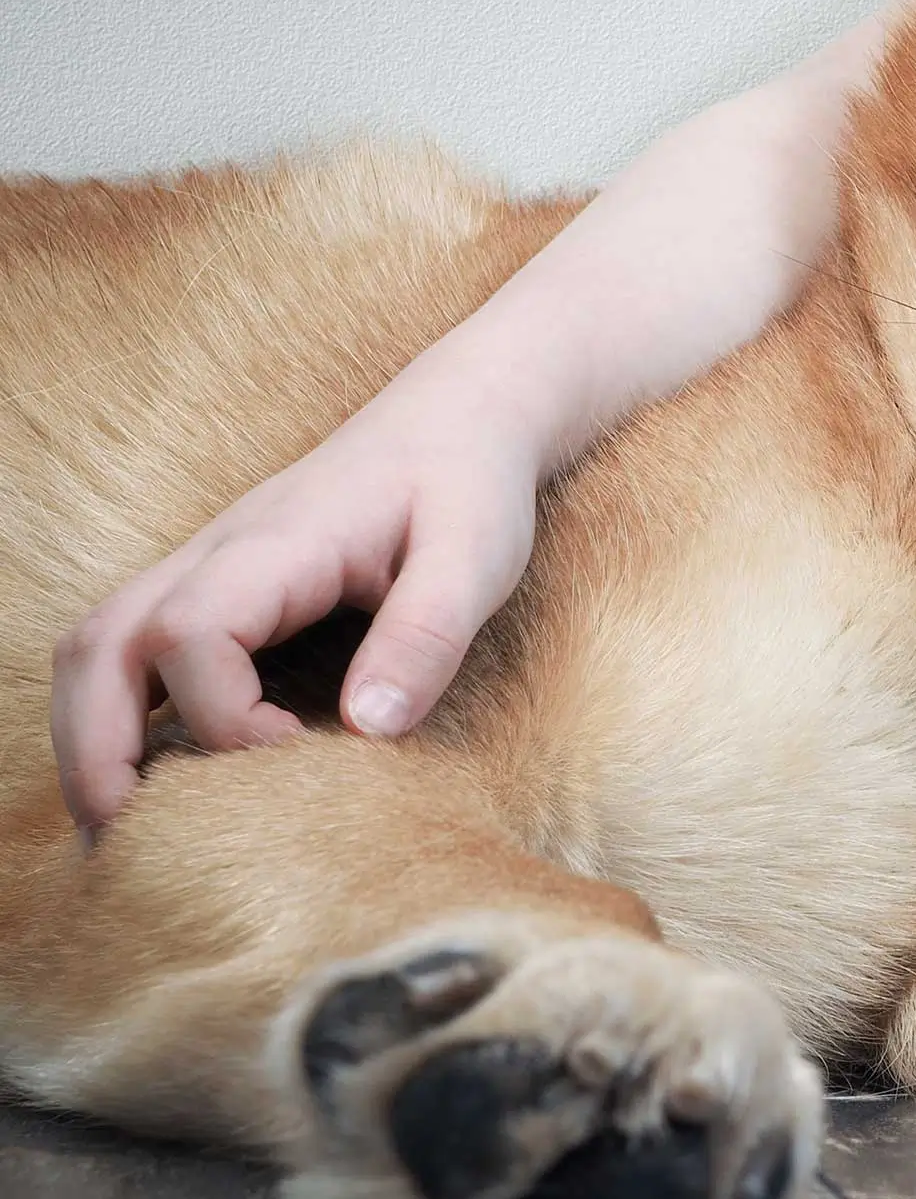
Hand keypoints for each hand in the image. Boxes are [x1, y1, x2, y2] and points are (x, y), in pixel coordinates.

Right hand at [51, 384, 538, 840]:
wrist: (457, 419)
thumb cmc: (467, 485)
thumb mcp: (475, 555)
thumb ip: (425, 634)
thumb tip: (365, 729)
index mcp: (273, 546)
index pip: (191, 634)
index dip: (224, 717)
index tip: (293, 759)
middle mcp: (214, 555)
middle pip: (99, 647)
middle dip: (96, 751)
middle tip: (129, 846)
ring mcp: (203, 568)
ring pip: (96, 649)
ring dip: (90, 738)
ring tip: (123, 829)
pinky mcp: (214, 588)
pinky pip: (131, 650)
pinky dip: (118, 715)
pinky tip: (159, 777)